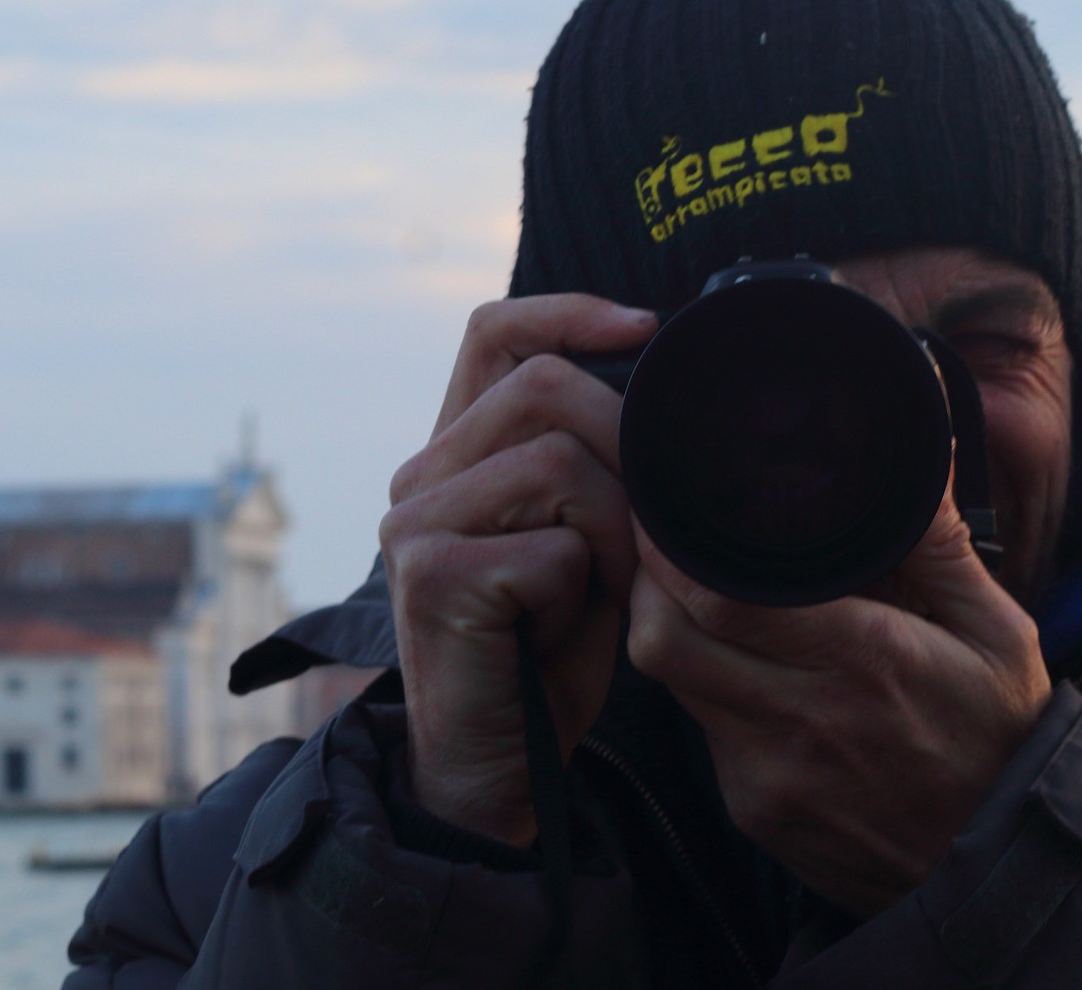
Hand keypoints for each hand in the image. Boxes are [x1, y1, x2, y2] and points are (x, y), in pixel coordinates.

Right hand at [383, 295, 660, 844]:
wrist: (497, 769)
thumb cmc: (549, 653)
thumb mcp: (583, 538)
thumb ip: (599, 467)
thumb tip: (665, 396)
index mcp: (454, 453)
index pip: (494, 333)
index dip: (568, 312)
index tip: (646, 326)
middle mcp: (421, 475)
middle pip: (544, 387)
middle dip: (626, 445)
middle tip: (646, 526)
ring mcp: (416, 522)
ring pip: (558, 461)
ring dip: (613, 529)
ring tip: (602, 587)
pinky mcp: (432, 574)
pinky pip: (552, 543)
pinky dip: (587, 585)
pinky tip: (568, 625)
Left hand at [628, 482, 1052, 915]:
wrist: (1010, 873)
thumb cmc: (1003, 739)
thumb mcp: (999, 636)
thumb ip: (942, 545)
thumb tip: (924, 451)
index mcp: (860, 662)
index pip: (719, 598)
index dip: (671, 548)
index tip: (665, 504)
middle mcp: (799, 721)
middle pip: (664, 639)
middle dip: (646, 582)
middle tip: (661, 542)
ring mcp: (768, 774)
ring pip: (671, 683)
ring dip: (669, 630)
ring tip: (690, 591)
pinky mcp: (753, 811)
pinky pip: (699, 733)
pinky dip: (701, 690)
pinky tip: (730, 664)